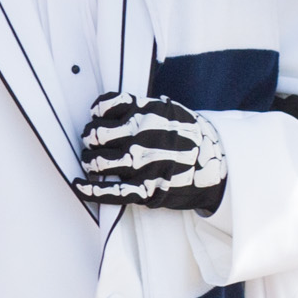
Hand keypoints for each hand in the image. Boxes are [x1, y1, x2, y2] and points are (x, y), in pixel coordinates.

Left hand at [71, 92, 227, 212]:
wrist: (217, 164)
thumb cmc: (189, 135)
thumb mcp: (168, 110)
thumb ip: (140, 107)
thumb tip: (106, 108)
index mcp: (146, 112)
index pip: (104, 106)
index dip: (96, 114)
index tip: (97, 119)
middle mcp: (141, 136)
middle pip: (96, 135)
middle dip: (89, 138)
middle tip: (92, 142)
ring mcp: (143, 163)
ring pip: (99, 162)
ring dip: (89, 161)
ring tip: (91, 162)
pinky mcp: (147, 188)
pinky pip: (111, 191)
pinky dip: (90, 190)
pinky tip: (79, 185)